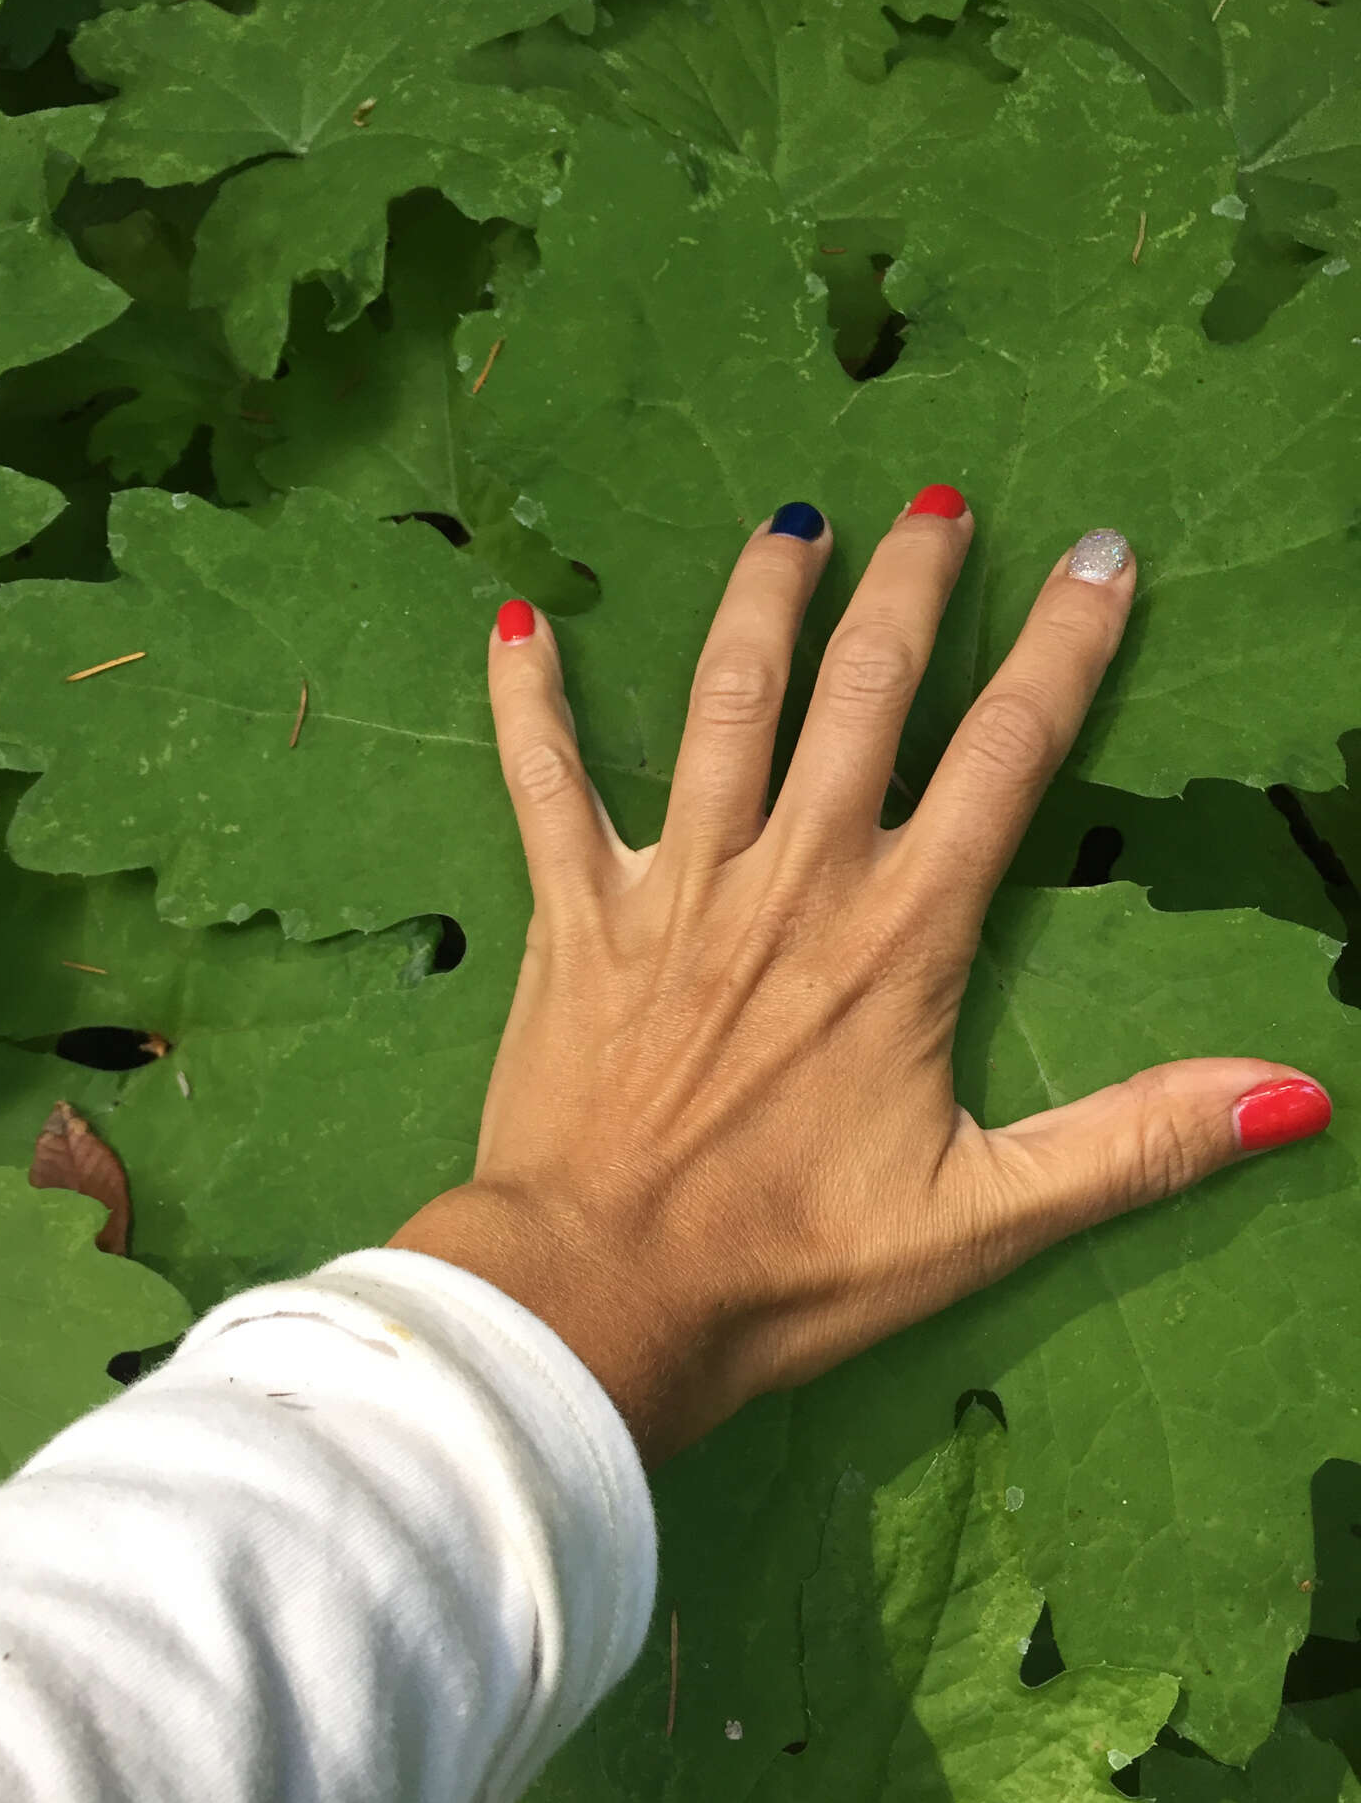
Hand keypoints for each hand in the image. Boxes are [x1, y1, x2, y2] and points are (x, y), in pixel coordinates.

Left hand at [390, 495, 1330, 1463]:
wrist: (601, 1297)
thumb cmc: (789, 1266)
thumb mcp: (988, 1217)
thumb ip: (1137, 1141)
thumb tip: (1298, 1094)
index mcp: (900, 937)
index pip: (1008, 756)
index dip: (1063, 649)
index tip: (1098, 558)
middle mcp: (794, 879)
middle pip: (865, 691)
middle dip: (911, 587)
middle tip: (941, 505)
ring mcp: (676, 887)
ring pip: (724, 703)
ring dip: (762, 603)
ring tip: (796, 524)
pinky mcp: (576, 916)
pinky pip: (545, 785)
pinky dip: (531, 703)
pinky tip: (520, 624)